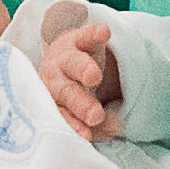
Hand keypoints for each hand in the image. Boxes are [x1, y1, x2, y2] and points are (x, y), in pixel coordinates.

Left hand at [37, 19, 123, 139]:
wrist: (65, 58)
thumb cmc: (73, 93)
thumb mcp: (83, 111)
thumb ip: (98, 124)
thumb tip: (116, 128)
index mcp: (52, 101)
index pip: (61, 115)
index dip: (72, 125)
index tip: (86, 135)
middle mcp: (53, 79)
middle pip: (65, 91)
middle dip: (80, 103)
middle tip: (95, 115)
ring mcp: (64, 57)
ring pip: (72, 62)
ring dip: (82, 69)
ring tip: (93, 76)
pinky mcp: (78, 38)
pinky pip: (85, 35)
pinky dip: (94, 33)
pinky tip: (104, 33)